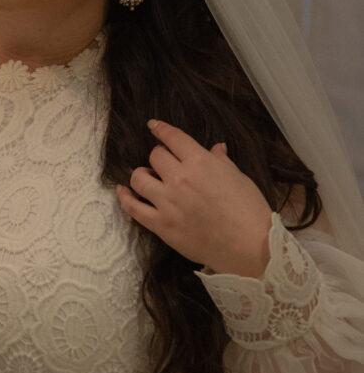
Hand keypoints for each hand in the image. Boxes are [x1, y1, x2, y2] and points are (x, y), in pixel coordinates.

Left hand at [116, 119, 272, 276]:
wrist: (249, 246)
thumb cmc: (249, 211)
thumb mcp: (239, 178)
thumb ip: (221, 161)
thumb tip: (216, 148)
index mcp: (200, 163)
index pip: (173, 138)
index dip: (161, 129)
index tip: (153, 126)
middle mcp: (180, 179)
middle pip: (155, 156)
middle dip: (159, 156)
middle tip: (164, 163)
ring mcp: (167, 202)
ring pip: (139, 178)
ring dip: (141, 174)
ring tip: (149, 177)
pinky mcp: (160, 225)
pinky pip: (133, 207)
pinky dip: (124, 197)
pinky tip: (123, 191)